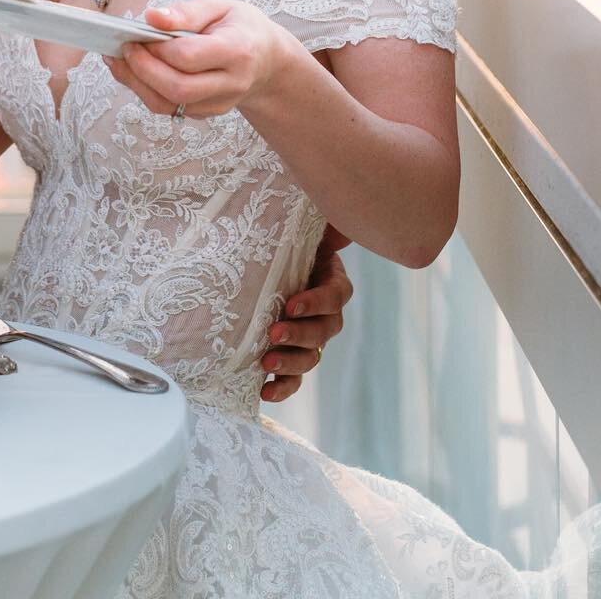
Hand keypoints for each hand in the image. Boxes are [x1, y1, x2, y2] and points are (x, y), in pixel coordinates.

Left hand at [105, 0, 293, 117]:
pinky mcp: (205, 113)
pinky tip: (131, 70)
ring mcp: (219, 103)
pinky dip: (144, 90)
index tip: (136, 34)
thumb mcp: (221, 7)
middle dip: (142, 70)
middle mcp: (232, 83)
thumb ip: (186, 12)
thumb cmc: (241, 28)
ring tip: (118, 59)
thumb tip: (150, 17)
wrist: (267, 61)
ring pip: (169, 104)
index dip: (158, 49)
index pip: (190, 57)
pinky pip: (168, 108)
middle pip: (178, 88)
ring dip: (136, 83)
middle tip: (122, 48)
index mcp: (238, 51)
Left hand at [260, 226, 352, 402]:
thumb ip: (312, 218)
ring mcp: (311, 334)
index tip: (291, 303)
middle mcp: (325, 310)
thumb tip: (322, 209)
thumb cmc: (280, 235)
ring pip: (312, 355)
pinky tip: (264, 390)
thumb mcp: (298, 224)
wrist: (263, 255)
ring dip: (291, 361)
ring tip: (266, 361)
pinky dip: (282, 385)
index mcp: (331, 278)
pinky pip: (295, 376)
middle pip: (326, 330)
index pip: (336, 295)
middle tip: (273, 333)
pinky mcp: (293, 351)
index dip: (317, 301)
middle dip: (300, 334)